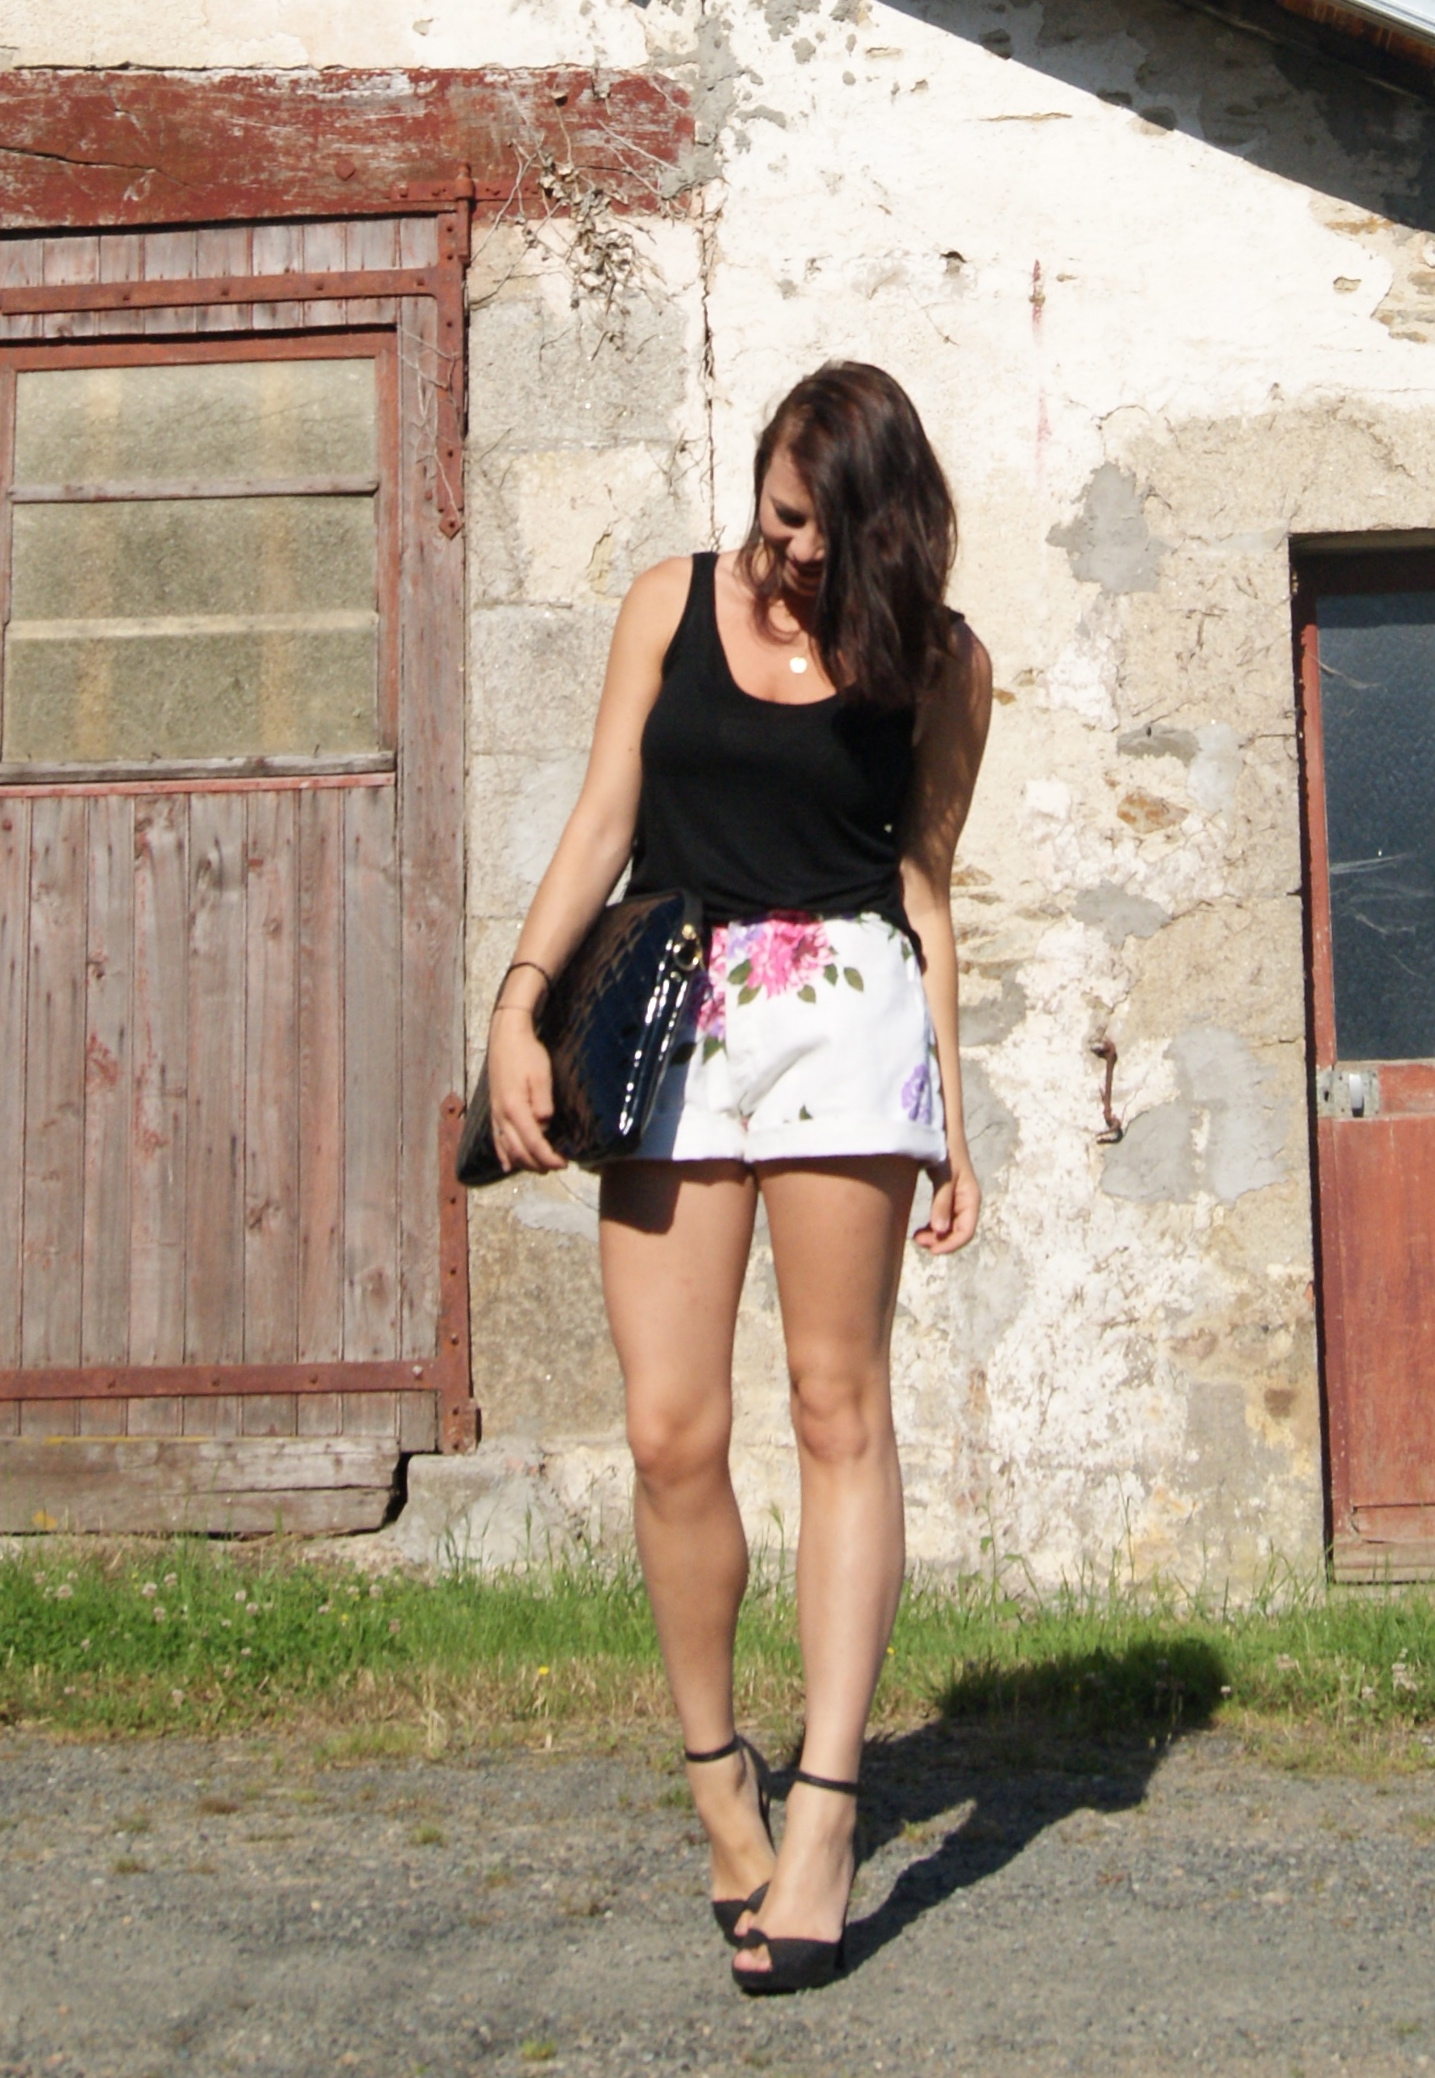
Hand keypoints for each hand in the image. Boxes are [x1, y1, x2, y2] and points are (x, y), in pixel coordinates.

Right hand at [486, 1013, 566, 1172]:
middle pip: (519, 1151)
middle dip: (537, 1163)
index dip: (549, 1157)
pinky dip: (503, 1155)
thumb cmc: (527, 1053)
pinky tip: (507, 1165)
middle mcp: (502, 1116)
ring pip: (506, 1148)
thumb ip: (542, 1103)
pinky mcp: (494, 1109)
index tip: (564, 1163)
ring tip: (539, 1168)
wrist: (506, 1036)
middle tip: (557, 1167)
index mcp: (515, 1109)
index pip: (533, 1143)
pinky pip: (496, 1139)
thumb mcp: (541, 1076)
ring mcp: (495, 1114)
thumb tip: (544, 1125)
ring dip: (523, 1162)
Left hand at [912, 1141, 980, 1253]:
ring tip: (917, 1237)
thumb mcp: (943, 1176)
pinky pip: (943, 1220)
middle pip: (958, 1233)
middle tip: (917, 1240)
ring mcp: (957, 1200)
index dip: (950, 1245)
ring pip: (950, 1228)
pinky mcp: (947, 1196)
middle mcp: (966, 1202)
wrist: (941, 1131)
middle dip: (940, 1242)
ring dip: (936, 1237)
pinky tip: (920, 1229)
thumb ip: (941, 1202)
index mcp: (971, 1198)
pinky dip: (933, 1228)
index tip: (931, 1249)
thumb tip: (939, 1230)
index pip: (966, 1232)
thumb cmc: (945, 1150)